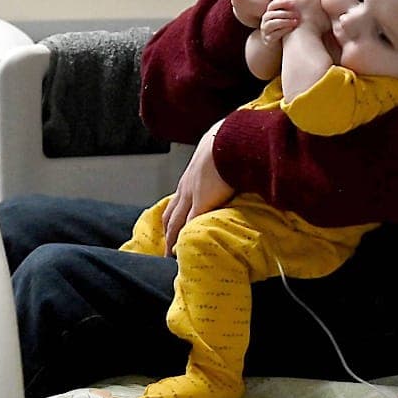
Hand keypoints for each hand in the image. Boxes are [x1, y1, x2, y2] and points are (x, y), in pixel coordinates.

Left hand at [162, 123, 231, 250]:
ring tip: (169, 256)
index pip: (176, 203)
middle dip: (166, 233)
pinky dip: (184, 239)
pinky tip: (181, 251)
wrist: (229, 140)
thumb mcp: (220, 157)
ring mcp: (191, 196)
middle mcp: (186, 188)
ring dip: (170, 240)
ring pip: (174, 223)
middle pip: (170, 216)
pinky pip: (189, 225)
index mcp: (190, 178)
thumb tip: (234, 169)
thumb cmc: (230, 145)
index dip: (173, 217)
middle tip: (164, 251)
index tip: (170, 230)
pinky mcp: (201, 203)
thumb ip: (222, 168)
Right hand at [258, 0, 301, 45]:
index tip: (292, 3)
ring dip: (284, 22)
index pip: (272, 5)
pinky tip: (292, 29)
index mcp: (270, 12)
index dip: (281, 3)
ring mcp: (266, 30)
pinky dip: (283, 31)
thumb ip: (283, 0)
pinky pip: (273, 35)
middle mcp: (265, 21)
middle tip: (296, 14)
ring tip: (296, 22)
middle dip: (284, 13)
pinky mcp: (268, 39)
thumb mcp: (285, 12)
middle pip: (271, 14)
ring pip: (271, 24)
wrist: (281, 41)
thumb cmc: (285, 24)